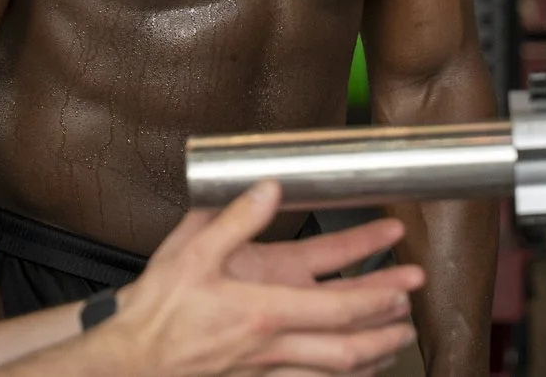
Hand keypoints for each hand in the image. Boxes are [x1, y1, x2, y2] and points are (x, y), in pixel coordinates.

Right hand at [104, 182, 422, 376]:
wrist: (131, 362)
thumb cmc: (158, 309)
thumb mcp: (191, 252)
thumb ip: (235, 218)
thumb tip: (270, 187)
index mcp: (265, 310)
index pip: (339, 304)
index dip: (378, 289)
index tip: (406, 275)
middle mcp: (274, 346)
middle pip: (349, 346)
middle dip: (387, 328)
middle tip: (413, 311)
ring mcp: (267, 371)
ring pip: (333, 371)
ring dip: (371, 356)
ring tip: (396, 342)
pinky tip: (349, 371)